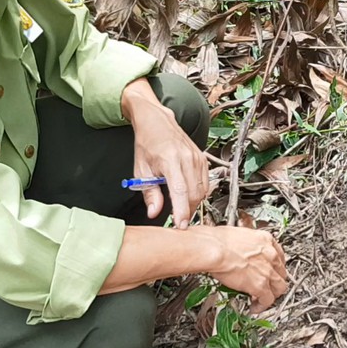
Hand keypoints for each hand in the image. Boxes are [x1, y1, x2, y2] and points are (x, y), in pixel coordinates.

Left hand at [121, 79, 208, 227]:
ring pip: (203, 190)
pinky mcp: (202, 158)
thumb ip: (149, 193)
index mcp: (169, 160)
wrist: (156, 122)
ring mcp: (197, 157)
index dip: (181, 211)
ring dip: (193, 202)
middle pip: (194, 194)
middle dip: (187, 210)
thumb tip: (154, 212)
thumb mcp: (141, 170)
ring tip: (181, 207)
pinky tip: (188, 194)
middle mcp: (187, 157)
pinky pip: (206, 182)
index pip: (180, 191)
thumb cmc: (147, 143)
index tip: (180, 225)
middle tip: (177, 220)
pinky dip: (199, 192)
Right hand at [203, 226, 287, 312]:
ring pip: (279, 288)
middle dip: (275, 281)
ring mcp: (267, 271)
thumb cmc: (217, 241)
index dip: (274, 266)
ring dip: (272, 295)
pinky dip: (262, 306)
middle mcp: (270, 255)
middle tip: (267, 286)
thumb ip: (245, 246)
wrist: (213, 248)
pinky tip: (255, 307)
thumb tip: (239, 252)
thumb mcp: (238, 236)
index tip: (270, 270)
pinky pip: (268, 300)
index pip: (279, 255)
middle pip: (282, 273)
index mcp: (265, 240)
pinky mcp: (260, 285)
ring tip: (263, 300)